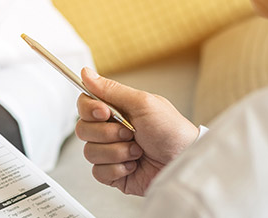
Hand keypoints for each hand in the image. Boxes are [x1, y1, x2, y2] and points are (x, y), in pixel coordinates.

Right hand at [75, 67, 198, 195]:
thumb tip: (86, 73)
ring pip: (89, 152)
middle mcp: (111, 130)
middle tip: (131, 133)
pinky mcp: (113, 173)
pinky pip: (98, 172)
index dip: (89, 109)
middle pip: (83, 129)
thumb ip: (111, 89)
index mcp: (116, 110)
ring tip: (138, 151)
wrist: (184, 163)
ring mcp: (111, 152)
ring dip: (117, 152)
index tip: (105, 112)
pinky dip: (118, 169)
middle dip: (108, 133)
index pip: (85, 105)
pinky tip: (134, 165)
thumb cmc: (172, 132)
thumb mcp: (143, 103)